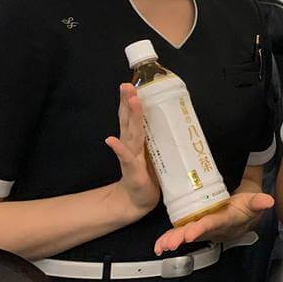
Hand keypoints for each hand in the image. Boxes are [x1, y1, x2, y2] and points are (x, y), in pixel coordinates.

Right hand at [105, 84, 159, 218]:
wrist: (137, 199)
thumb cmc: (148, 174)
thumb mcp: (155, 153)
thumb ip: (156, 138)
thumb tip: (172, 120)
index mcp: (138, 139)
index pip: (133, 116)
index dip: (132, 99)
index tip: (133, 82)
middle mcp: (132, 144)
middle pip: (129, 119)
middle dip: (129, 101)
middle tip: (127, 84)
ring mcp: (131, 156)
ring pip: (131, 132)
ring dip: (130, 115)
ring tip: (130, 100)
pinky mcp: (132, 169)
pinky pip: (125, 157)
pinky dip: (118, 148)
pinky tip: (110, 139)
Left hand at [153, 190, 273, 254]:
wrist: (244, 213)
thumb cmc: (246, 205)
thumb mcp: (253, 201)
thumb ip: (258, 201)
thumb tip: (269, 201)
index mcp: (226, 220)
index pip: (213, 224)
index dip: (201, 228)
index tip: (190, 234)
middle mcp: (213, 228)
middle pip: (196, 233)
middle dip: (182, 238)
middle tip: (170, 244)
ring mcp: (203, 228)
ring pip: (186, 235)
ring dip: (173, 240)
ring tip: (161, 246)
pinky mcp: (195, 225)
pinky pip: (181, 232)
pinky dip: (169, 239)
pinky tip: (158, 246)